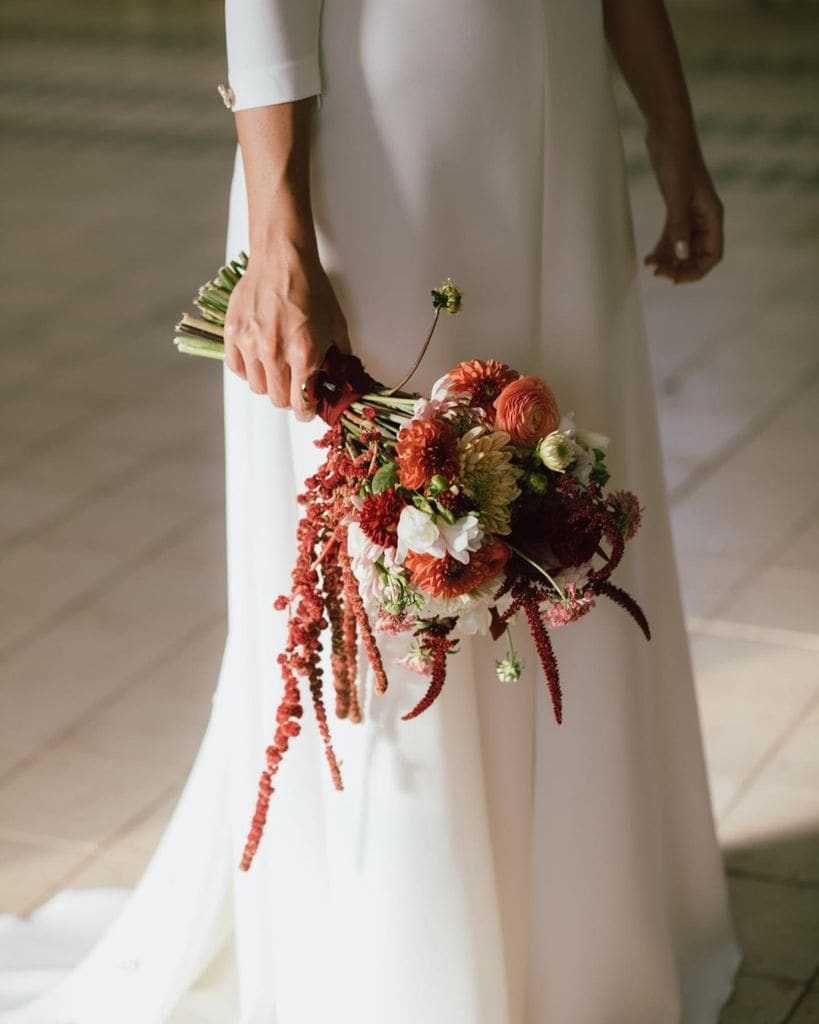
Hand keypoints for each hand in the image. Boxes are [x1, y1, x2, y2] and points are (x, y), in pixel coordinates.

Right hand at [223, 247, 351, 421]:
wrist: (282, 259)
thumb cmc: (311, 287)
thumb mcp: (336, 324)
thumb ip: (339, 356)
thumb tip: (340, 378)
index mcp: (304, 354)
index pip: (301, 404)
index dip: (306, 411)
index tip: (307, 409)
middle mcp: (275, 353)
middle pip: (277, 400)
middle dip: (289, 399)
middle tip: (294, 388)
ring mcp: (251, 344)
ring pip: (257, 387)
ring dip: (269, 384)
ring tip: (277, 369)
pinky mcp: (233, 334)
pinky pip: (237, 368)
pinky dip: (248, 369)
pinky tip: (258, 359)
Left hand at [643, 128, 723, 283]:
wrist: (668, 131)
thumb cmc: (677, 158)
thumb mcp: (677, 194)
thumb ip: (678, 226)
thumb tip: (681, 256)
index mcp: (712, 215)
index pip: (713, 255)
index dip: (696, 271)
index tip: (675, 279)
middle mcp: (705, 217)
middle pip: (697, 255)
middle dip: (679, 267)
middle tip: (657, 273)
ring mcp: (691, 213)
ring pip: (683, 248)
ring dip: (668, 260)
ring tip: (650, 267)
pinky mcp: (677, 207)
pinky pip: (672, 236)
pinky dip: (662, 248)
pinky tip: (648, 257)